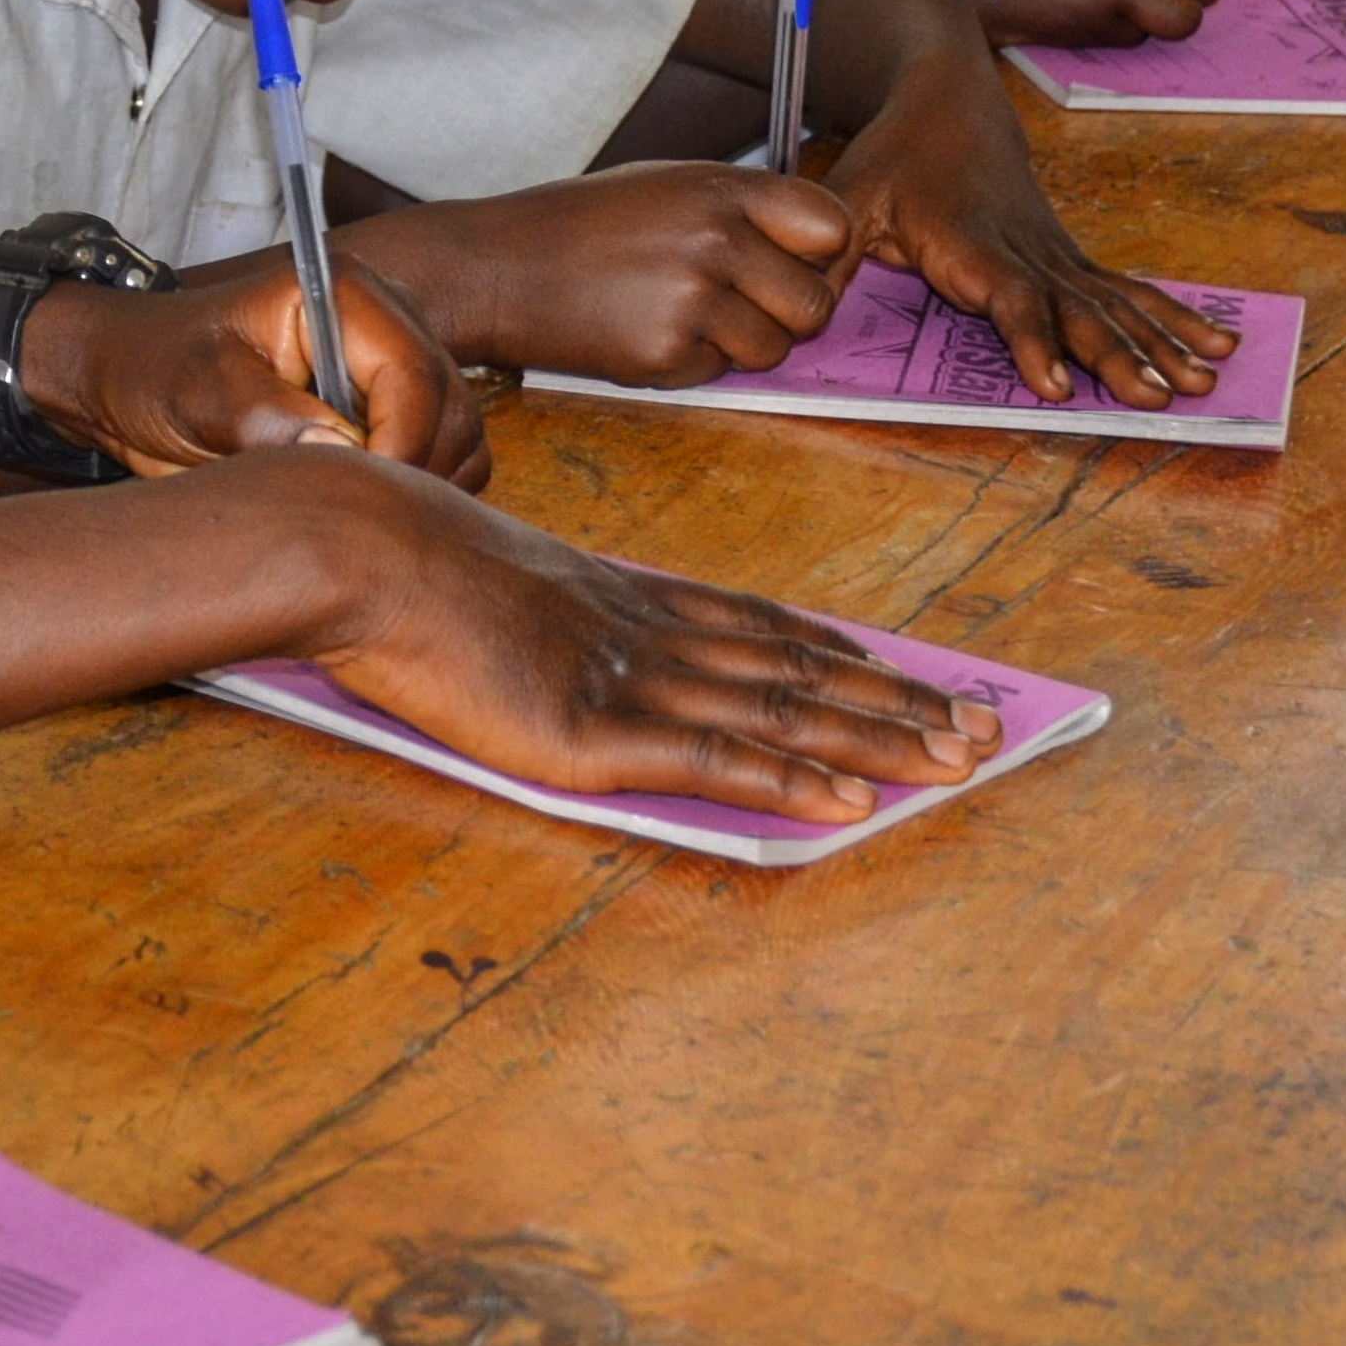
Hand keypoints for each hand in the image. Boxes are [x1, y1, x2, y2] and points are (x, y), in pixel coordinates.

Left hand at [30, 260, 489, 486]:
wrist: (130, 379)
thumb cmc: (155, 369)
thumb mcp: (198, 393)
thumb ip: (268, 420)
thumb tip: (341, 454)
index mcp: (345, 294)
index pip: (414, 375)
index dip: (402, 447)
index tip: (364, 501)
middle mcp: (387, 321)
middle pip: (453, 410)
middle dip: (413, 471)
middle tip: (350, 517)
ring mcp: (395, 364)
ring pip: (459, 440)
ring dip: (418, 487)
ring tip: (345, 509)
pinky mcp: (394, 406)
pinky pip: (443, 459)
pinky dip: (415, 493)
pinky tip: (355, 506)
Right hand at [288, 455, 1005, 813]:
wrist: (360, 548)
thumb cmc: (399, 563)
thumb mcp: (492, 581)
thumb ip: (546, 618)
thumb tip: (552, 655)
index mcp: (622, 595)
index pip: (758, 625)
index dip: (839, 654)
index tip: (903, 669)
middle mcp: (648, 630)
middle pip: (798, 670)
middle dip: (898, 700)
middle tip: (985, 723)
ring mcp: (629, 678)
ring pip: (783, 711)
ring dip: (880, 738)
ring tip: (960, 758)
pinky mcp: (597, 730)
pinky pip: (719, 758)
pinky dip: (794, 777)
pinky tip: (853, 798)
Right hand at [345, 164, 859, 388]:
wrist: (495, 269)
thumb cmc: (580, 224)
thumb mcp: (665, 184)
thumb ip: (741, 206)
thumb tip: (816, 242)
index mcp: (720, 188)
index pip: (832, 226)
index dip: (821, 251)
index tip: (795, 259)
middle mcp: (714, 242)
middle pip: (816, 303)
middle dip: (789, 311)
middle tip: (743, 302)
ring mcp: (691, 302)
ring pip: (774, 349)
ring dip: (742, 343)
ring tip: (682, 313)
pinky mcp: (663, 356)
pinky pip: (718, 374)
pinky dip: (693, 362)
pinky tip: (645, 331)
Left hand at [823, 33, 1231, 405]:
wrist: (946, 92)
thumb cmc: (892, 153)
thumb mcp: (847, 198)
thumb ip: (824, 258)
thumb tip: (793, 318)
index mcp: (970, 241)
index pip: (1008, 296)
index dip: (1031, 340)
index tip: (1057, 385)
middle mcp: (1024, 249)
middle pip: (1077, 308)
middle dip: (1117, 355)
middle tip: (1155, 397)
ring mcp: (1053, 253)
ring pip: (1113, 302)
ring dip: (1160, 342)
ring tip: (1206, 379)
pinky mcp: (1067, 256)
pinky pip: (1125, 291)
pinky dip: (1171, 318)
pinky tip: (1215, 345)